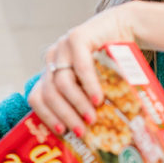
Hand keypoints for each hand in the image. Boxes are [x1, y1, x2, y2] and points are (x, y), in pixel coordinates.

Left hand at [28, 3, 137, 135]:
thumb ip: (84, 99)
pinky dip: (89, 86)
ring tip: (92, 118)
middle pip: (49, 93)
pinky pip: (80, 68)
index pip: (36, 97)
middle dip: (65, 116)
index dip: (47, 116)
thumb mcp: (93, 83)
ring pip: (62, 83)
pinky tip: (98, 100)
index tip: (63, 132)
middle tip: (81, 132)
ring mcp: (62, 46)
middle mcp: (52, 59)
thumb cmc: (112, 61)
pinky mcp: (77, 37)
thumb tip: (87, 135)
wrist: (127, 27)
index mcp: (51, 71)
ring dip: (77, 104)